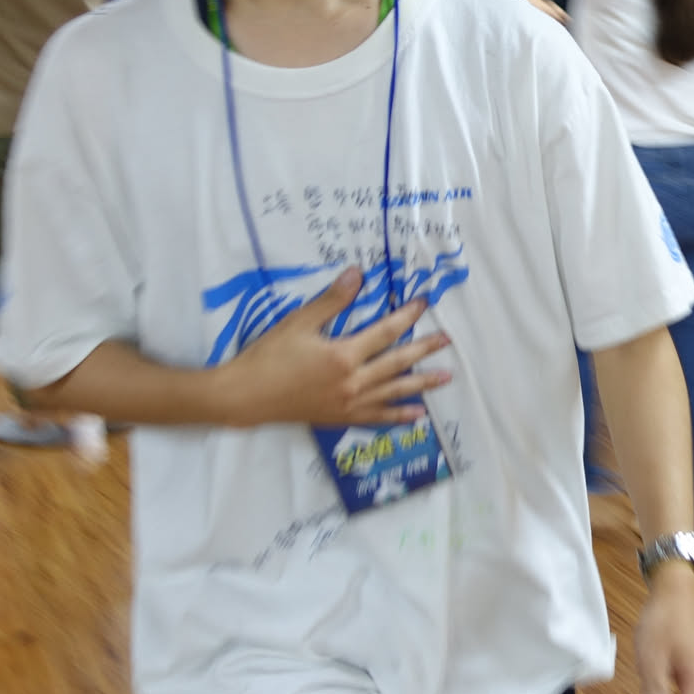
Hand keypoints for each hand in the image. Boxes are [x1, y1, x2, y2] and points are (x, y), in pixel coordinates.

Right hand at [220, 267, 452, 426]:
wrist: (246, 396)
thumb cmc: (269, 357)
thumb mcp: (298, 323)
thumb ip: (331, 301)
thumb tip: (357, 275)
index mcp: (343, 356)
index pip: (384, 333)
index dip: (406, 317)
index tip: (423, 304)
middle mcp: (352, 382)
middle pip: (397, 363)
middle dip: (424, 350)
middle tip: (447, 341)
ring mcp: (349, 403)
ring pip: (393, 392)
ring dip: (421, 384)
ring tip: (446, 377)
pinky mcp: (341, 418)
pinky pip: (377, 418)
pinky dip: (398, 416)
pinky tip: (416, 415)